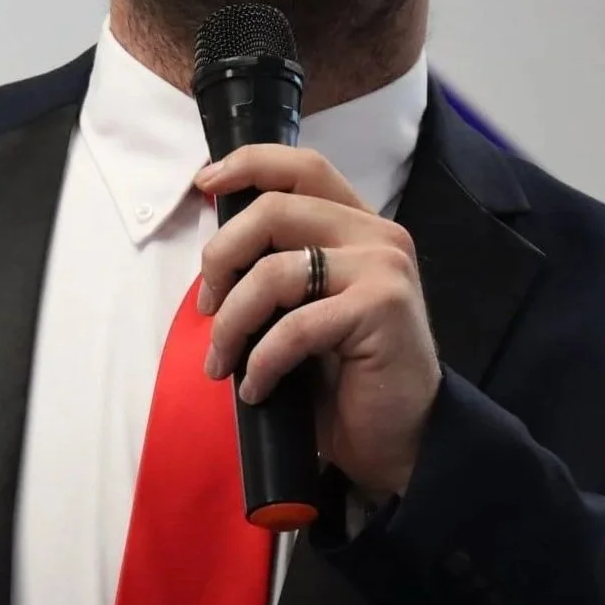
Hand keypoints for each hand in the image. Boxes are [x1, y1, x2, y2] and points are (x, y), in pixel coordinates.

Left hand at [193, 146, 440, 500]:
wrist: (401, 439)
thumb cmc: (344, 373)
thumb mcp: (305, 304)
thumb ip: (277, 262)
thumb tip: (214, 250)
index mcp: (355, 223)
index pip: (301, 166)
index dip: (247, 165)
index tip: (204, 184)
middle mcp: (376, 234)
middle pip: (273, 210)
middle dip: (221, 256)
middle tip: (206, 306)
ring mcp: (383, 268)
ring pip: (273, 270)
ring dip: (232, 320)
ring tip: (221, 361)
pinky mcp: (382, 308)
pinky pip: (294, 326)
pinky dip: (261, 360)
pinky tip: (255, 388)